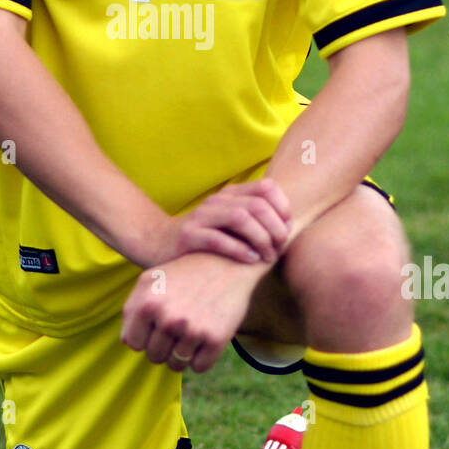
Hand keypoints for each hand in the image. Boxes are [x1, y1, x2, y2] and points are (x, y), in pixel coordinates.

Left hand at [120, 250, 265, 374]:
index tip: (158, 321)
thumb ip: (131, 309)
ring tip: (191, 328)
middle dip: (164, 344)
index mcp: (147, 303)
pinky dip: (201, 357)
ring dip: (182, 352)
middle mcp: (168, 318)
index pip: (134, 343)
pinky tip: (206, 335)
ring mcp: (193, 330)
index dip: (145, 335)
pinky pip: (199, 367)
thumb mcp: (150, 280)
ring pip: (176, 365)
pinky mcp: (216, 339)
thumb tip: (129, 342)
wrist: (227, 263)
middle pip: (155, 356)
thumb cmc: (183, 273)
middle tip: (179, 322)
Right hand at [151, 177, 291, 267]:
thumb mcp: (229, 224)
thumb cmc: (204, 239)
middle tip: (280, 247)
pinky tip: (250, 260)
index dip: (283, 207)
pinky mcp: (187, 236)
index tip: (287, 228)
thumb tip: (289, 230)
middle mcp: (217, 201)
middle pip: (258, 205)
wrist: (158, 244)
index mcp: (230, 195)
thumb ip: (254, 221)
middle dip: (275, 228)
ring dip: (261, 239)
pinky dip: (239, 250)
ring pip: (240, 218)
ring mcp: (201, 217)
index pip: (267, 187)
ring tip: (267, 256)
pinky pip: (218, 239)